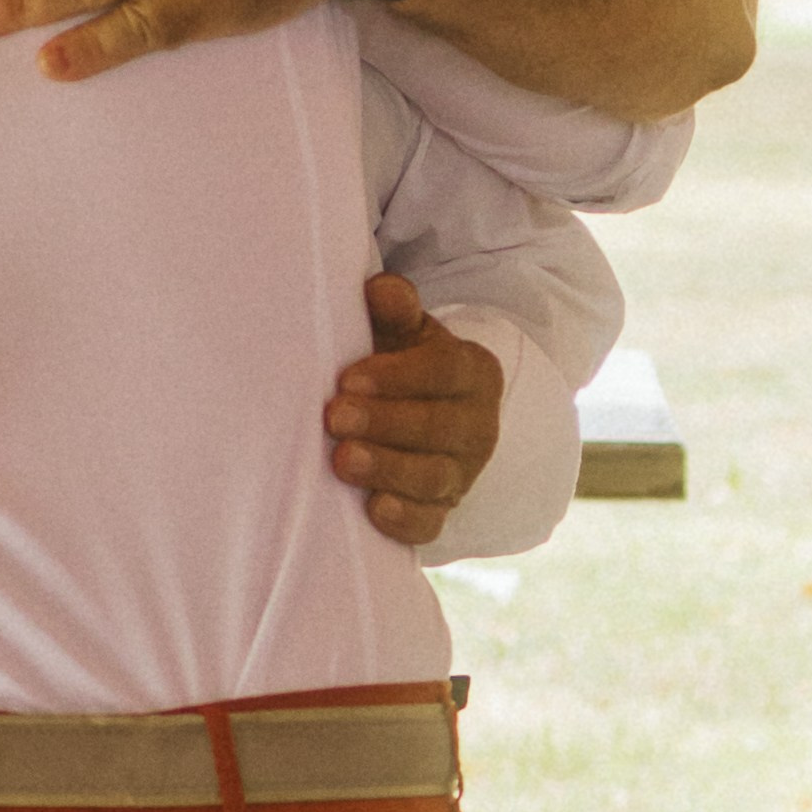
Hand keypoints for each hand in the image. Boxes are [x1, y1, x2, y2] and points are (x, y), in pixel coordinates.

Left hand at [322, 273, 503, 545]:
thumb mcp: (403, 332)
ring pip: (433, 477)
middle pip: (437, 427)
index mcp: (472, 372)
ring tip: (343, 460)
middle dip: (384, 423)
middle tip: (335, 417)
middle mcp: (477, 425)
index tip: (348, 379)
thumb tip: (379, 288)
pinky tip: (374, 511)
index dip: (396, 376)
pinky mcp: (443, 511)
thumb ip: (394, 309)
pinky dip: (404, 520)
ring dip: (387, 469)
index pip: (443, 372)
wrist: (420, 413)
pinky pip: (429, 524)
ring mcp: (463, 474)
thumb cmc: (400, 363)